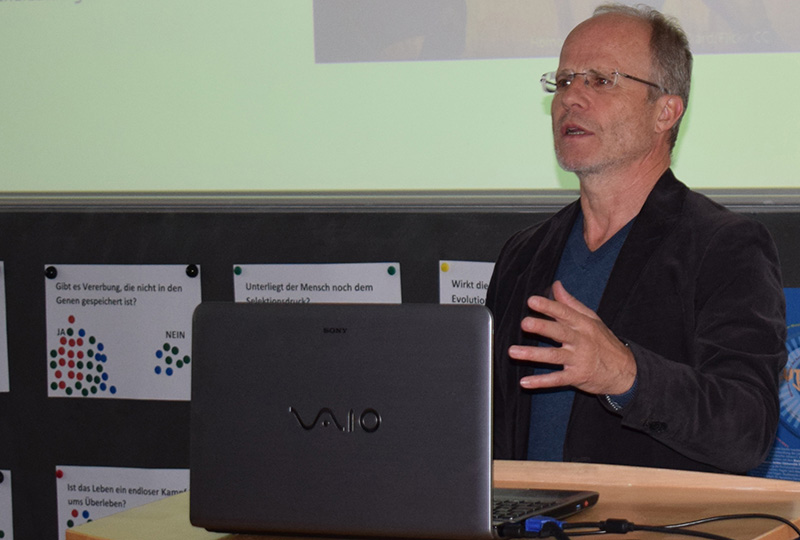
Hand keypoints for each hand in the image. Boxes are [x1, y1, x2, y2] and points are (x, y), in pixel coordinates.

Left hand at [508, 280, 635, 394]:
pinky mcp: (576, 377)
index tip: (532, 301)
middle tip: (525, 323)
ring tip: (513, 351)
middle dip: (542, 327)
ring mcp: (578, 360)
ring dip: (533, 354)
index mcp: (583, 324)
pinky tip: (525, 382)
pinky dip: (540, 382)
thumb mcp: (592, 320)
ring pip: (553, 356)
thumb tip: (556, 286)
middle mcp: (580, 341)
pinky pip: (556, 380)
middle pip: (559, 333)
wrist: (626, 371)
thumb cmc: (604, 342)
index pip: (564, 313)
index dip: (548, 306)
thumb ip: (571, 303)